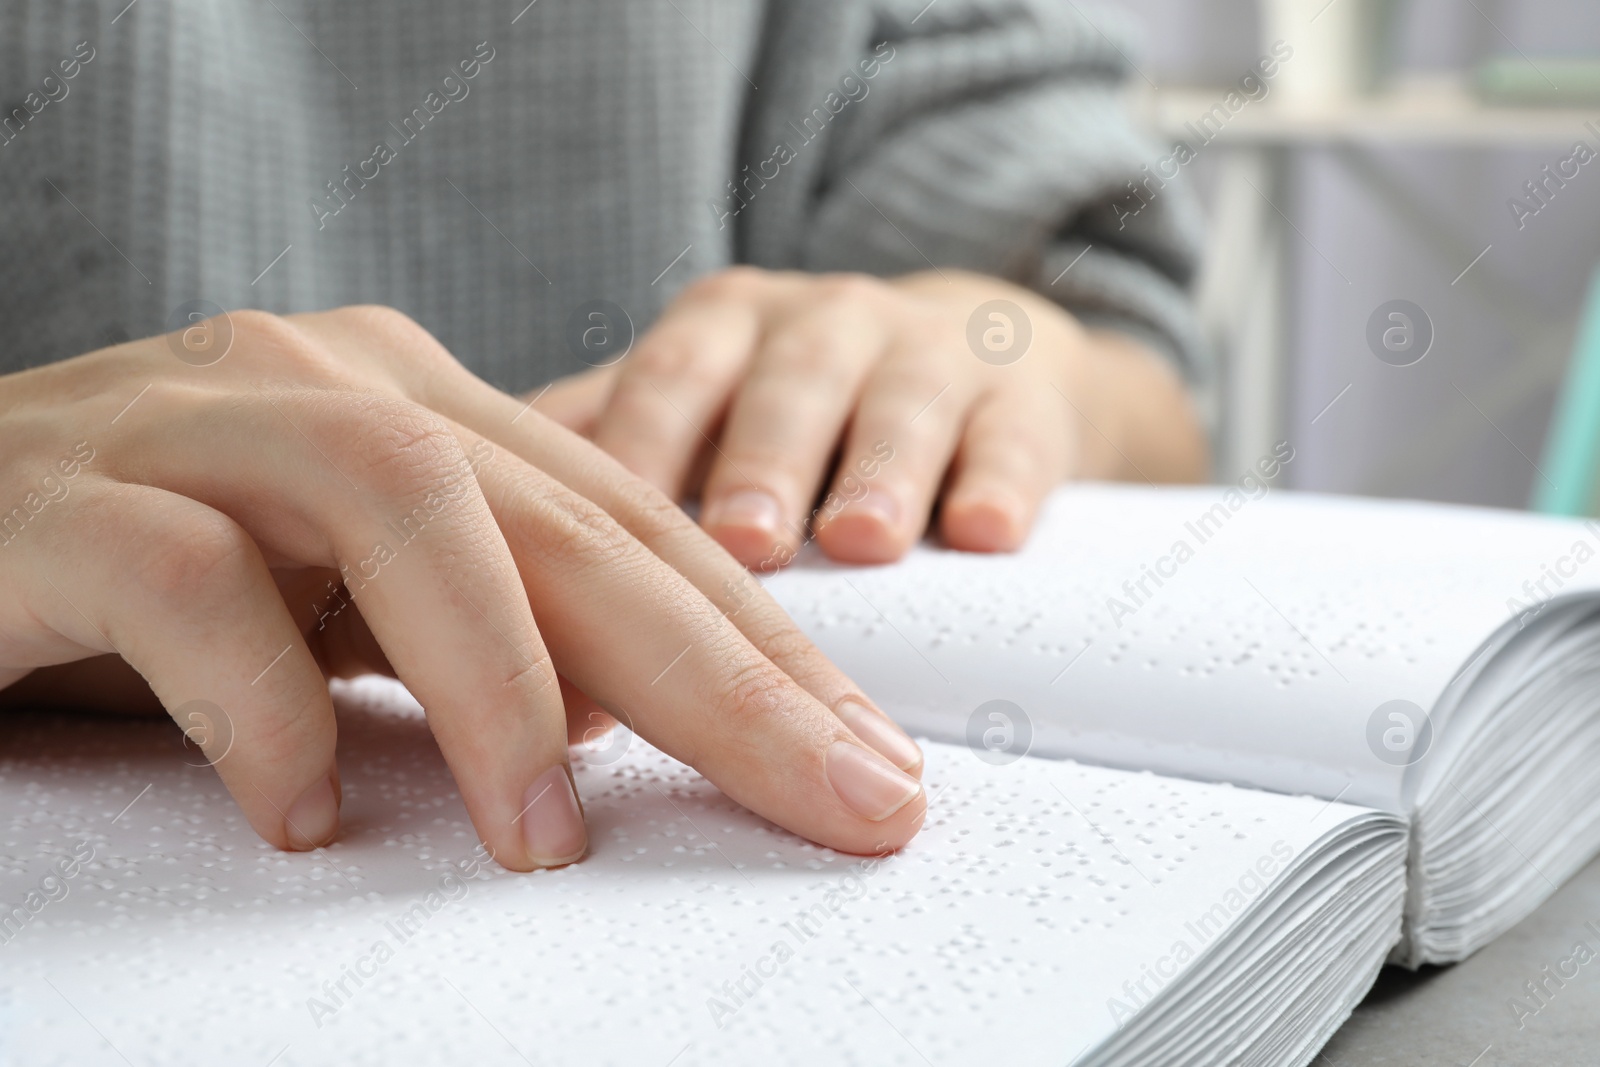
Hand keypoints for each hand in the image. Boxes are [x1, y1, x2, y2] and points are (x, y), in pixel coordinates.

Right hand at [0, 306, 926, 868]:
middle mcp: (324, 380)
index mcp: (415, 401)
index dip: (765, 645)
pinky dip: (270, 706)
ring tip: (545, 840)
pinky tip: (304, 812)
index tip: (868, 761)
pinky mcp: (59, 495)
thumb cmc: (135, 580)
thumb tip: (621, 720)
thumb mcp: (338, 603)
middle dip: (724, 674)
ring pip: (409, 507)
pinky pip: (194, 583)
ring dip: (503, 685)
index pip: (636, 524)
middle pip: (572, 520)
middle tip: (842, 798)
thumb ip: (468, 629)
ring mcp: (193, 419)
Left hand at [536, 267, 1205, 567]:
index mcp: (723, 331)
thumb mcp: (697, 408)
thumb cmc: (792, 409)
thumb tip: (451, 516)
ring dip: (878, 469)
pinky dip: (1002, 482)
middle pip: (785, 386)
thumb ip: (599, 446)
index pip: (670, 381)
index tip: (604, 528)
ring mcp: (929, 357)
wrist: (974, 360)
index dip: (640, 446)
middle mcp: (822, 325)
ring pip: (902, 404)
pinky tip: (983, 535)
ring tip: (859, 540)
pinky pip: (1016, 437)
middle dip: (758, 460)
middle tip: (739, 541)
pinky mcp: (1023, 400)